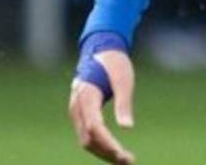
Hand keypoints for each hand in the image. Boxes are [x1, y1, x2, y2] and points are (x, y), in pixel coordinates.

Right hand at [69, 49, 136, 163]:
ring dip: (104, 152)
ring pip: (86, 140)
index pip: (94, 127)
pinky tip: (115, 151)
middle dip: (107, 152)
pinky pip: (87, 135)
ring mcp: (76, 111)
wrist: (101, 50)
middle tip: (129, 161)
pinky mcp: (80, 114)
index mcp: (87, 95)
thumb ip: (124, 103)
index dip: (107, 143)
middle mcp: (77, 106)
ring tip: (125, 160)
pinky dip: (100, 145)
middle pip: (88, 138)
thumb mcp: (124, 80)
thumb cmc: (114, 63)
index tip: (122, 154)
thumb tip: (127, 127)